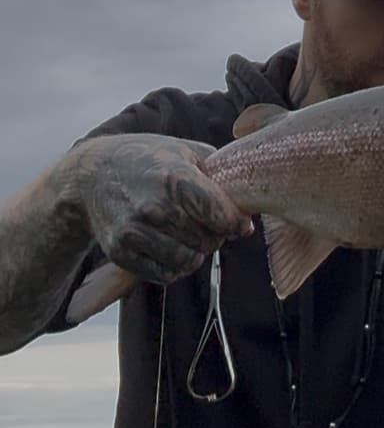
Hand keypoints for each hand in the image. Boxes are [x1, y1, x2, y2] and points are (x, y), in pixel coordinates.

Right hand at [65, 134, 253, 283]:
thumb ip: (223, 181)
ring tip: (188, 235)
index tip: (234, 222)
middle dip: (214, 236)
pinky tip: (170, 246)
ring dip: (195, 253)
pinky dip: (174, 266)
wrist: (92, 173)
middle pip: (208, 241)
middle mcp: (154, 207)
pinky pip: (165, 275)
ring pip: (188, 261)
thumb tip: (247, 224)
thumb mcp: (188, 152)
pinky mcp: (120, 252)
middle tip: (205, 225)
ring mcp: (134, 231)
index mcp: (175, 178)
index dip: (234, 223)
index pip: (221, 217)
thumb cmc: (148, 159)